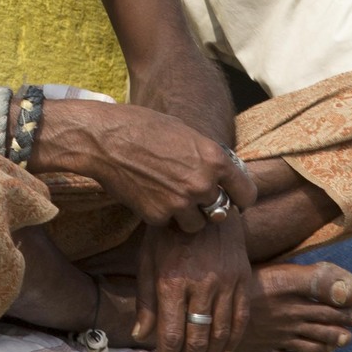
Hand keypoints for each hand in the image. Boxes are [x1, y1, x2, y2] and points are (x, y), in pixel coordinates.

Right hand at [47, 101, 255, 233]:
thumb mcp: (184, 131)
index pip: (247, 193)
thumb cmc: (142, 126)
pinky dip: (162, 214)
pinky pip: (169, 223)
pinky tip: (149, 195)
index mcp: (214, 159)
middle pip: (221, 212)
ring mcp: (179, 203)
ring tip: (170, 196)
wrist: (103, 140)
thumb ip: (206, 154)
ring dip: (188, 215)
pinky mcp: (157, 216)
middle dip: (211, 206)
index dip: (241, 197)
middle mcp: (202, 184)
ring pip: (197, 224)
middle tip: (196, 197)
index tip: (235, 199)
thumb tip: (219, 170)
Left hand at [131, 217, 251, 351]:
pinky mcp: (243, 277)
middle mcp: (201, 286)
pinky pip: (240, 319)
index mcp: (172, 281)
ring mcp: (225, 282)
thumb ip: (146, 299)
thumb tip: (140, 335)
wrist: (204, 198)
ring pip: (219, 335)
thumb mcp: (147, 258)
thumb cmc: (168, 230)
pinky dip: (232, 342)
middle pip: (195, 342)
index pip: (169, 336)